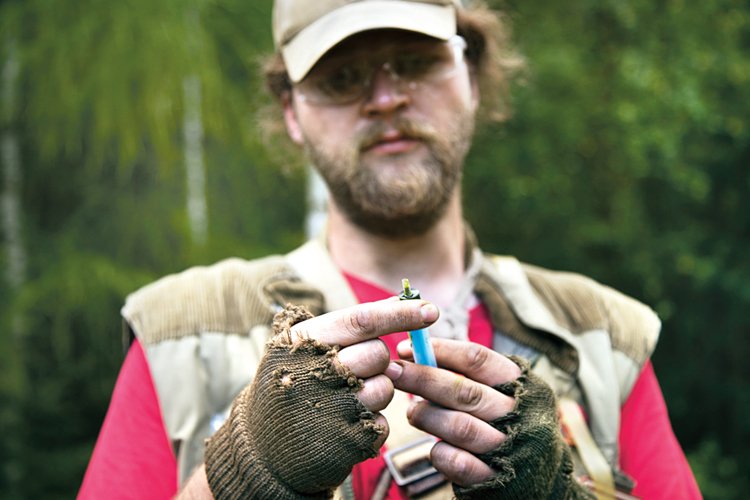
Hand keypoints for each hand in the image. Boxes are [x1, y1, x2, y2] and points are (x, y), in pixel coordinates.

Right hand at [204, 298, 438, 499]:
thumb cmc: (294, 386)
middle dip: (379, 360)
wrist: (264, 448)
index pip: (361, 320)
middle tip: (357, 369)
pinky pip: (382, 422)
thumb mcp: (304, 348)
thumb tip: (398, 300)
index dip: (400, 314)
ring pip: (384, 387)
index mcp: (304, 341)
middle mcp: (314, 371)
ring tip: (349, 397)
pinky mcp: (343, 441)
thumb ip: (348, 326)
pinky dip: (372, 421)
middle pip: (377, 353)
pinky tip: (346, 421)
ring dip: (377, 391)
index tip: (431, 310)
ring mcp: (329, 408)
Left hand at [387, 338, 520, 485]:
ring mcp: (509, 448)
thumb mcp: (503, 391)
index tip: (404, 348)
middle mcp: (518, 414)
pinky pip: (459, 464)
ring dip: (428, 416)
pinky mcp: (495, 479)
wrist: (542, 476)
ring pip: (460, 427)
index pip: (477, 359)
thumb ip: (470, 375)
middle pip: (464, 391)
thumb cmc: (509, 421)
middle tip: (393, 372)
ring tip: (412, 412)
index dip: (439, 350)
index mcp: (521, 384)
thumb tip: (418, 353)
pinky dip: (440, 452)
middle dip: (422, 379)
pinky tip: (433, 446)